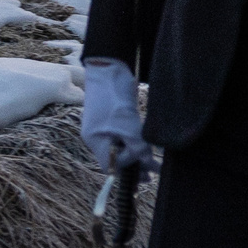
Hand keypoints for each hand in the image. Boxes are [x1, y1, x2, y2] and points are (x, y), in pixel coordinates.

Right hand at [80, 58, 153, 175]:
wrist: (109, 69)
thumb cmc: (113, 95)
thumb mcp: (126, 124)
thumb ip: (136, 144)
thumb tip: (146, 164)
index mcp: (96, 141)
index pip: (110, 165)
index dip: (127, 170)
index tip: (145, 172)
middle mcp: (99, 137)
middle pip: (115, 158)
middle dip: (132, 167)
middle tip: (149, 178)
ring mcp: (106, 127)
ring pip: (121, 147)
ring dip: (136, 156)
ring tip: (152, 167)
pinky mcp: (116, 117)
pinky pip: (125, 136)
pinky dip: (135, 142)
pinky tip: (147, 145)